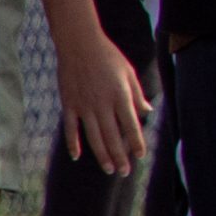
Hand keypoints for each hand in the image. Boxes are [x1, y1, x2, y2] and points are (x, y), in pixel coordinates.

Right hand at [58, 32, 151, 172]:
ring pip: (93, 136)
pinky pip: (70, 128)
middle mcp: (102, 103)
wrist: (79, 43)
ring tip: (109, 169)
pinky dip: (73, 143)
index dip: (136, 142)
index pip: (130, 125)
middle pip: (112, 136)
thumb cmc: (108, 56)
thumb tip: (147, 112)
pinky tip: (77, 155)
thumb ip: (137, 94)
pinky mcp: (68, 103)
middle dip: (120, 156)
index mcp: (120, 95)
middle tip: (125, 172)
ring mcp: (83, 105)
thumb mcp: (128, 72)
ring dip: (101, 155)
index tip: (141, 155)